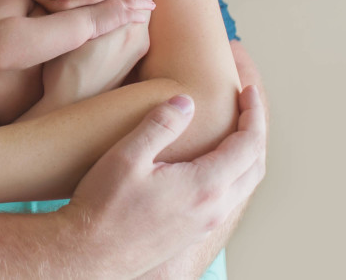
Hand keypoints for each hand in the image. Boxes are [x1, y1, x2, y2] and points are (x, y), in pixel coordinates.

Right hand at [61, 85, 265, 272]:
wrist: (89, 254)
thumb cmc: (104, 206)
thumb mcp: (127, 156)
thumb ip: (160, 125)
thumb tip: (186, 101)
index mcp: (205, 187)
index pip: (248, 144)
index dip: (254, 113)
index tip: (247, 90)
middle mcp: (213, 209)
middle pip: (255, 166)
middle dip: (256, 131)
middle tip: (247, 105)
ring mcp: (205, 226)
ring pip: (244, 187)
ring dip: (246, 155)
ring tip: (232, 131)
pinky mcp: (192, 234)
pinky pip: (228, 201)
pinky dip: (232, 175)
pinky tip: (210, 165)